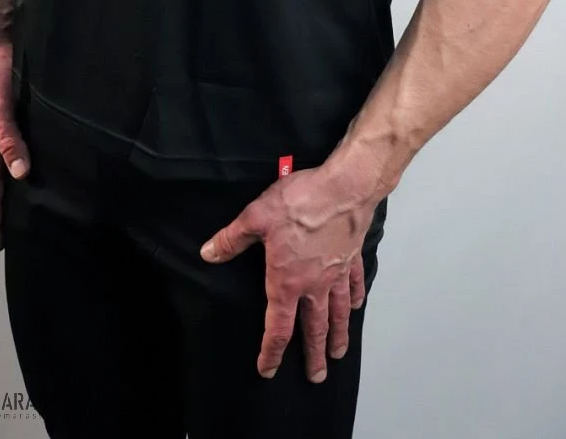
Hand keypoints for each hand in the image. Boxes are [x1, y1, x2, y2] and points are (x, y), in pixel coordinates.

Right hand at [0, 43, 29, 251]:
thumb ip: (9, 139)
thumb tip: (21, 174)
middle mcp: (2, 140)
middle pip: (7, 181)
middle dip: (12, 208)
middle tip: (25, 234)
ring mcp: (14, 127)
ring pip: (22, 163)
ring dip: (31, 184)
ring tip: (46, 206)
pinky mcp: (27, 114)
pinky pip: (35, 142)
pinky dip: (43, 157)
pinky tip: (59, 162)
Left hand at [199, 162, 379, 382]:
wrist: (345, 187)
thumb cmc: (301, 202)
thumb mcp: (256, 216)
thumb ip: (232, 239)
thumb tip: (208, 254)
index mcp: (287, 281)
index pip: (278, 327)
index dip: (271, 351)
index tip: (267, 369)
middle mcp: (314, 285)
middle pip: (313, 329)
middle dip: (312, 355)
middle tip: (315, 377)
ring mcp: (337, 272)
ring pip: (338, 313)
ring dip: (337, 335)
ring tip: (337, 353)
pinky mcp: (352, 256)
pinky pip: (355, 283)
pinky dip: (356, 297)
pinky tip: (356, 306)